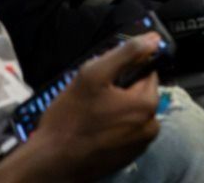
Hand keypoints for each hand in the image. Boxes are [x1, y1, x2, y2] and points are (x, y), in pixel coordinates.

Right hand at [0, 35, 163, 181]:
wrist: (51, 163)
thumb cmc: (69, 120)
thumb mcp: (93, 75)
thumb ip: (126, 53)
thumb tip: (153, 40)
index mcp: (148, 104)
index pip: (147, 72)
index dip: (124, 70)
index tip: (104, 78)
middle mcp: (151, 127)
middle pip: (139, 93)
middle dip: (119, 91)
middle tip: (92, 98)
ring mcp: (139, 145)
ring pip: (131, 113)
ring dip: (116, 110)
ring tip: (90, 115)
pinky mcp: (127, 158)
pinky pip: (124, 132)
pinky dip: (112, 128)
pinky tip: (92, 130)